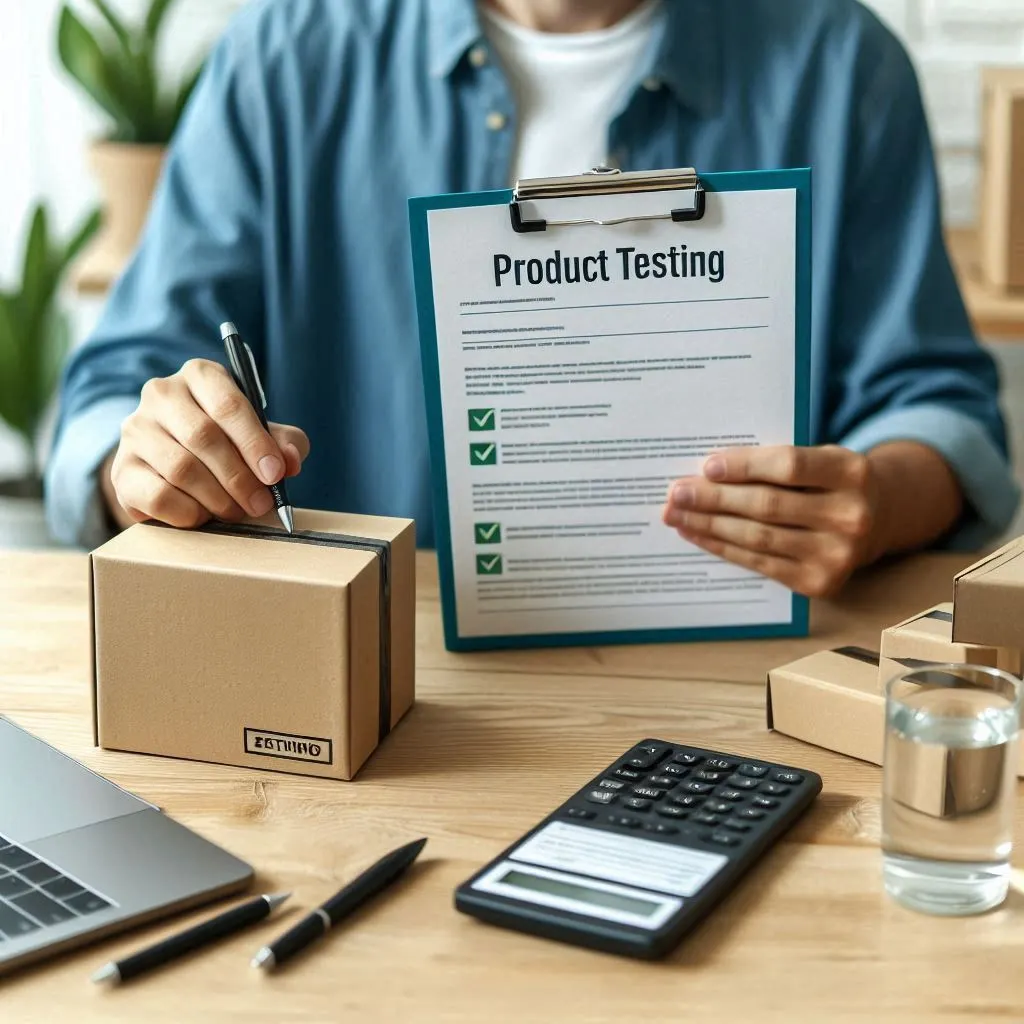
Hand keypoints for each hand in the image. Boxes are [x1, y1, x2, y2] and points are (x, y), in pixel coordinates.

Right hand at [103, 359, 309, 529]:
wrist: (173, 466)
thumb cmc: (228, 444)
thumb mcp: (260, 436)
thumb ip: (283, 443)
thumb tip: (290, 460)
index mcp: (200, 375)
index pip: (227, 404)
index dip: (254, 442)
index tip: (275, 474)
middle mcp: (161, 394)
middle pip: (203, 437)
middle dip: (239, 477)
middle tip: (260, 504)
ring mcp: (135, 430)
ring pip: (181, 468)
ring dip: (217, 498)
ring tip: (236, 512)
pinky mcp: (122, 469)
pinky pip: (158, 496)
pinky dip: (188, 512)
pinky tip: (202, 515)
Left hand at [662, 445, 877, 596]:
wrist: (876, 521)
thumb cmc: (829, 482)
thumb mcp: (819, 458)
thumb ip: (775, 462)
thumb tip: (707, 473)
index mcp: (851, 472)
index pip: (789, 466)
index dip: (744, 466)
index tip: (706, 466)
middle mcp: (851, 516)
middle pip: (767, 505)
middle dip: (714, 499)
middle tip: (676, 493)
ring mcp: (837, 554)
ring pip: (758, 537)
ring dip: (709, 526)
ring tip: (677, 515)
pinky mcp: (819, 583)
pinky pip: (760, 563)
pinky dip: (723, 548)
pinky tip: (698, 535)